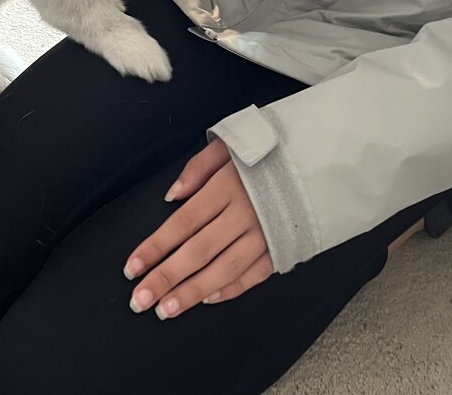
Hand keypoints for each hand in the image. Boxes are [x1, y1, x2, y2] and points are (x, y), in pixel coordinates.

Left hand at [123, 139, 273, 318]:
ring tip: (167, 309)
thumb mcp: (230, 142)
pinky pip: (254, 276)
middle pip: (198, 251)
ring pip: (224, 270)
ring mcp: (265, 234)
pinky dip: (230, 290)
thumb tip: (172, 194)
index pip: (183, 222)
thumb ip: (198, 167)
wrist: (319, 156)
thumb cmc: (268, 150)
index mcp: (228, 185)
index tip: (132, 266)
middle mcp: (245, 213)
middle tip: (140, 299)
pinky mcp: (282, 248)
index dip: (155, 246)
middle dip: (166, 277)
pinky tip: (207, 299)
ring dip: (193, 292)